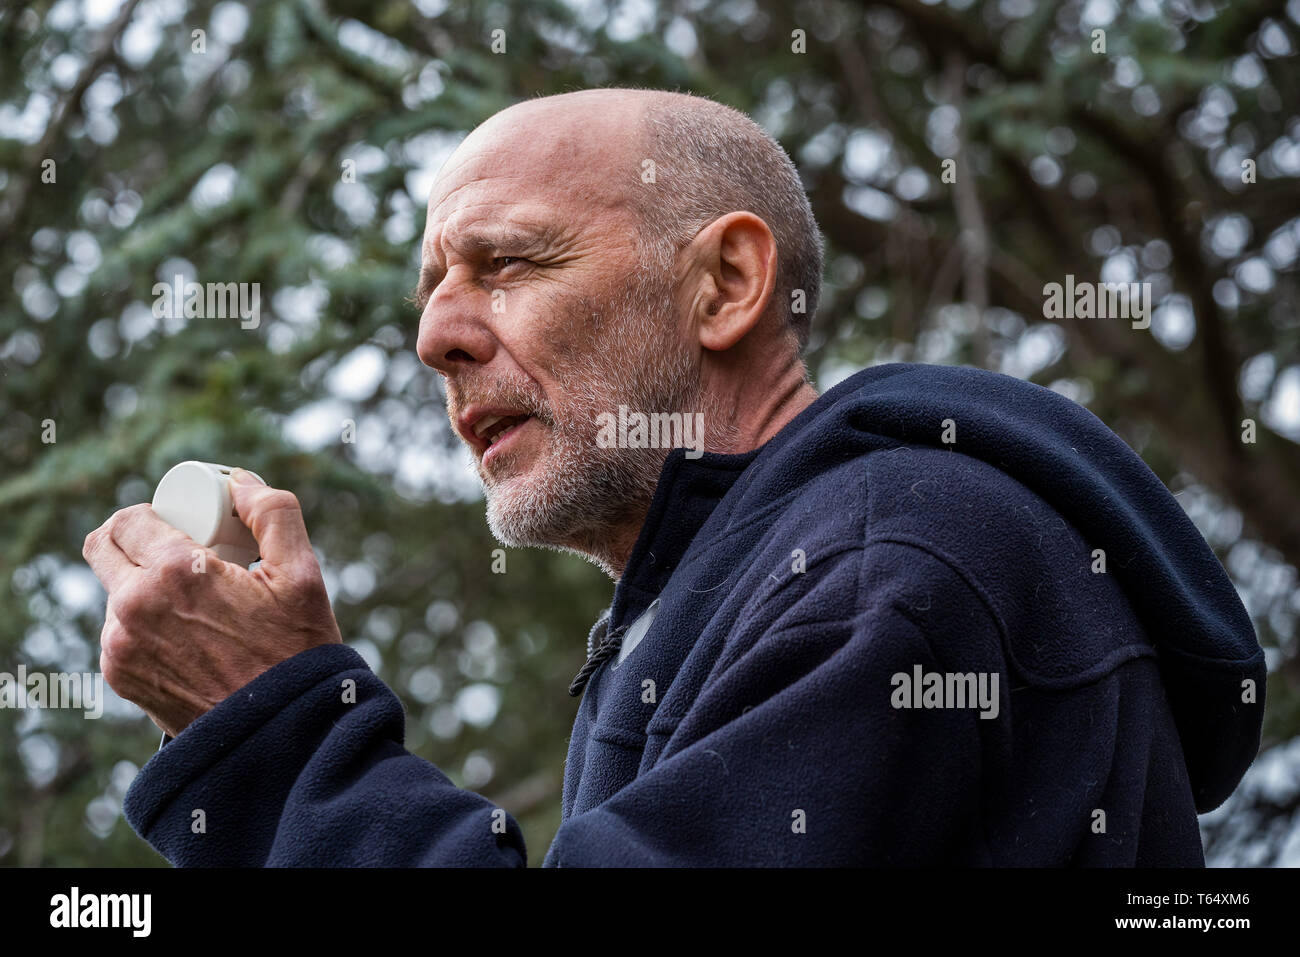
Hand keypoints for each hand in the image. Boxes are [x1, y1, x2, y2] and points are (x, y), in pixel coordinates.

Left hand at [83, 469, 342, 737]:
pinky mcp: (122, 677)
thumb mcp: (302, 574)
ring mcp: (121, 647)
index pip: (129, 518)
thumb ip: (273, 512)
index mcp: (173, 574)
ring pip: (115, 592)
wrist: (281, 733)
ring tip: (198, 603)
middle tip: (182, 551)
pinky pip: (121, 631)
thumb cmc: (297, 653)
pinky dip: (146, 623)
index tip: (188, 525)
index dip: (157, 512)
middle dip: (136, 538)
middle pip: (104, 548)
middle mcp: (133, 609)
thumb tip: (240, 481)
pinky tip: (189, 634)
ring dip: (144, 585)